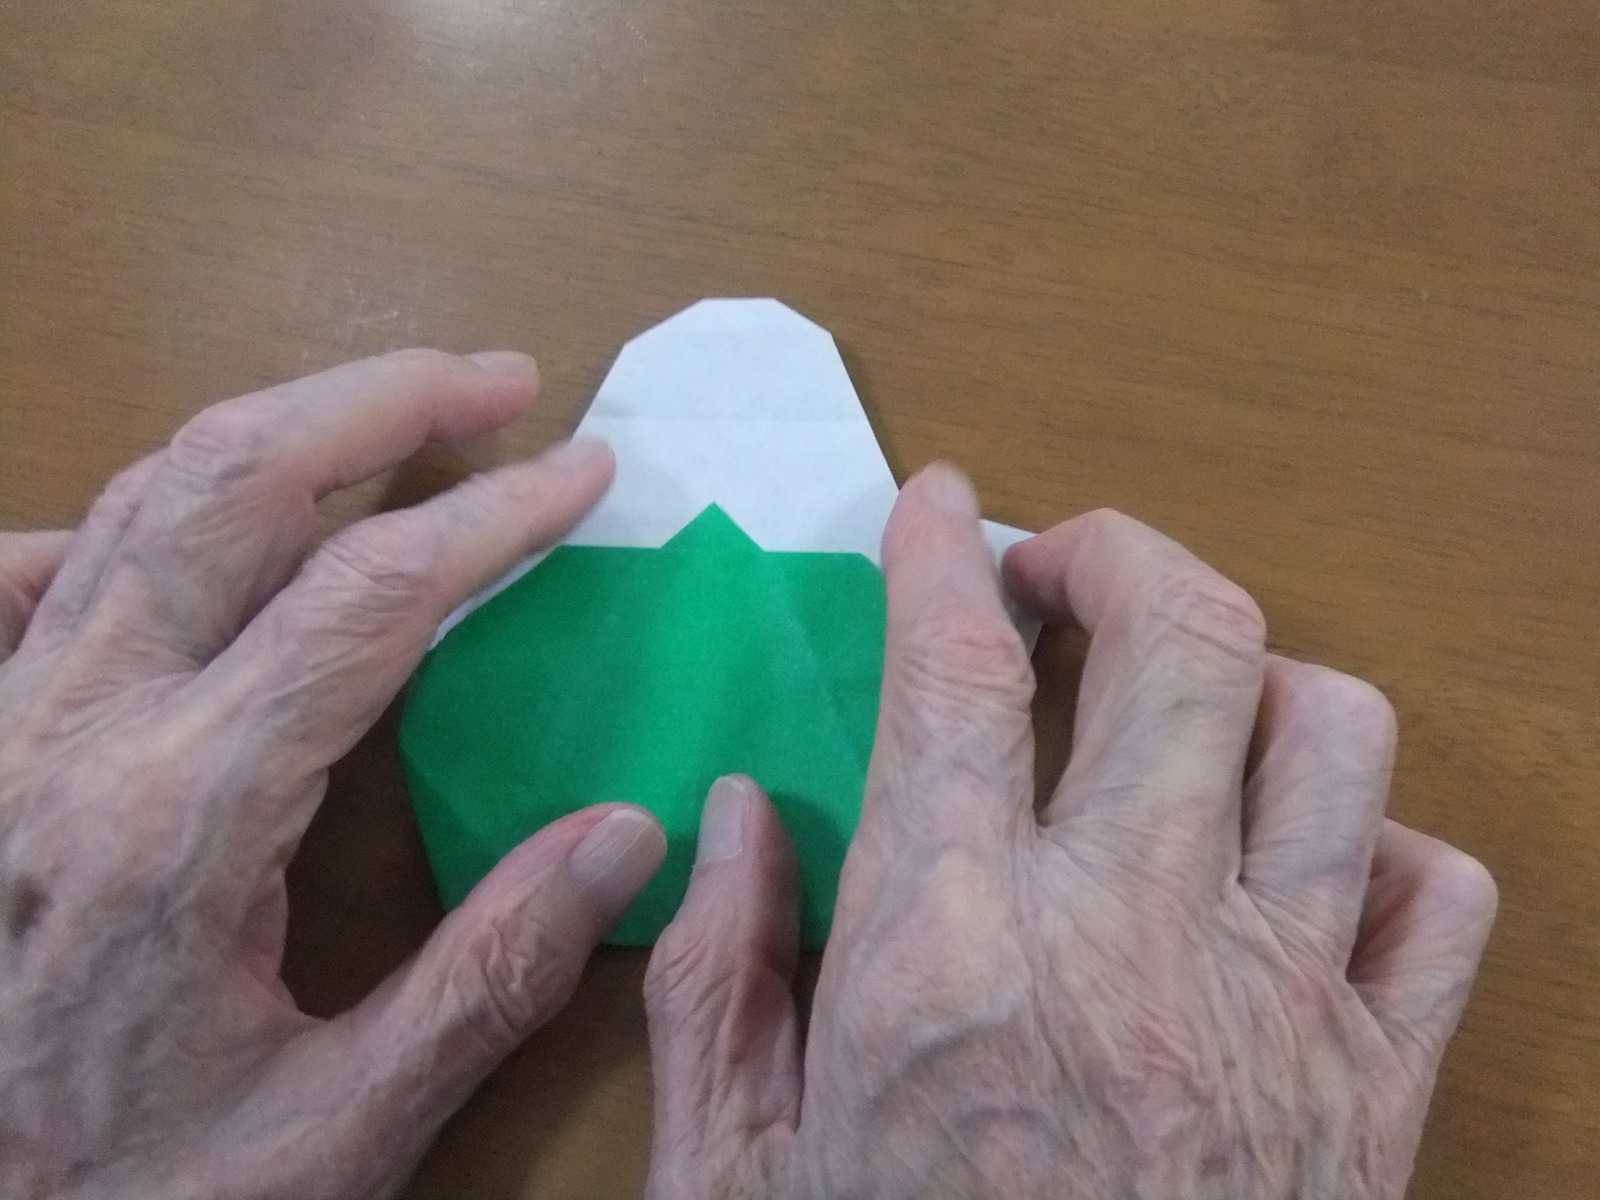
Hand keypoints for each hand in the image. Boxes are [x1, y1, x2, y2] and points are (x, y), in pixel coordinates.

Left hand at [0, 351, 665, 1199]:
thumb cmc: (130, 1194)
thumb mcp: (334, 1133)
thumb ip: (490, 978)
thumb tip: (627, 836)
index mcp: (180, 825)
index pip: (369, 598)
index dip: (493, 515)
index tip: (583, 471)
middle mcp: (70, 738)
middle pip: (234, 484)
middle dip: (383, 401)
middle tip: (499, 380)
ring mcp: (2, 726)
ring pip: (138, 498)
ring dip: (283, 429)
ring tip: (397, 411)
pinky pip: (35, 573)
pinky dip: (124, 513)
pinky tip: (194, 524)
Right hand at [644, 465, 1495, 1199]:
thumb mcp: (730, 1177)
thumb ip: (719, 978)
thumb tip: (736, 815)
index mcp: (946, 956)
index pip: (952, 671)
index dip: (937, 549)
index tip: (933, 504)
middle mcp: (1128, 942)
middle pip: (1181, 637)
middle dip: (1117, 549)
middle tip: (1059, 565)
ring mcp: (1277, 1009)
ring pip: (1333, 729)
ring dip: (1254, 672)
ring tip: (1180, 696)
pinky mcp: (1378, 1094)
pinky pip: (1439, 897)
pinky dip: (1381, 844)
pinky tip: (1297, 866)